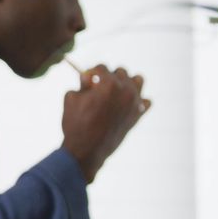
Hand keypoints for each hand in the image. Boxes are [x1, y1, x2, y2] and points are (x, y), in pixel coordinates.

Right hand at [60, 65, 150, 182]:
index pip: (101, 67)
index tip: (86, 80)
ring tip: (115, 91)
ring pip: (138, 81)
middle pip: (120, 72)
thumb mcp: (71, 98)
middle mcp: (125, 90)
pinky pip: (146, 101)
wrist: (87, 150)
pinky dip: (138, 101)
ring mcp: (134, 103)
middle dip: (108, 76)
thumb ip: (82, 83)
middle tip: (98, 87)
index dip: (91, 73)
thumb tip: (89, 76)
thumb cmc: (76, 123)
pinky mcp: (138, 116)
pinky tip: (125, 105)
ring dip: (127, 82)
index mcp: (108, 83)